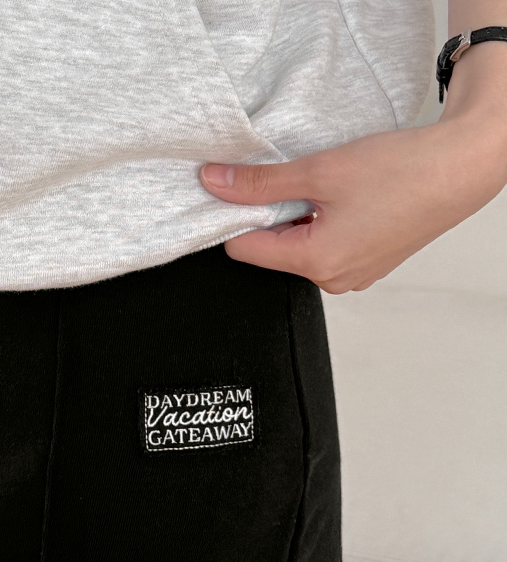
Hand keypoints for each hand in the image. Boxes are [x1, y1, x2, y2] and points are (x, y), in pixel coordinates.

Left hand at [199, 121, 505, 293]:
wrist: (459, 168)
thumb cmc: (403, 172)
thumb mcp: (319, 170)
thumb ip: (261, 182)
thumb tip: (217, 183)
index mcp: (316, 262)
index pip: (245, 250)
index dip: (237, 216)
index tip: (243, 189)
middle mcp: (333, 278)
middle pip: (273, 249)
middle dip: (274, 215)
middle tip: (300, 180)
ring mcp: (352, 275)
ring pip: (301, 247)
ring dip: (302, 217)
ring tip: (331, 189)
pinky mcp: (367, 265)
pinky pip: (328, 247)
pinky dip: (326, 222)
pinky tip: (348, 199)